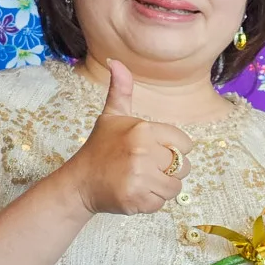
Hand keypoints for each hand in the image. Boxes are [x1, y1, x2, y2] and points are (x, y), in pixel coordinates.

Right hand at [59, 59, 193, 215]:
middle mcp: (143, 152)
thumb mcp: (112, 116)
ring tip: (139, 180)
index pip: (185, 144)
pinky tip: (133, 192)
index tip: (152, 151)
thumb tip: (116, 60)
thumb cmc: (100, 148)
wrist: (79, 182)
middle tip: (144, 168)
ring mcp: (139, 177)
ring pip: (174, 187)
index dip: (172, 149)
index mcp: (143, 130)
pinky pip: (161, 204)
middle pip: (183, 167)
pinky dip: (150, 202)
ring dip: (160, 188)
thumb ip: (122, 90)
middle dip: (167, 171)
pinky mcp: (136, 199)